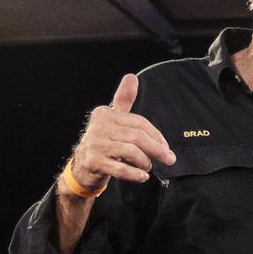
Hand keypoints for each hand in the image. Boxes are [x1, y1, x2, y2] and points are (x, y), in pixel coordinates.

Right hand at [65, 74, 174, 190]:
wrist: (83, 167)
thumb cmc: (104, 142)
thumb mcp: (113, 119)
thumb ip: (123, 99)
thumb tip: (131, 76)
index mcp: (105, 114)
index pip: (140, 123)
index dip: (156, 136)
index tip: (166, 147)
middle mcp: (98, 127)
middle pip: (137, 137)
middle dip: (157, 150)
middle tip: (169, 159)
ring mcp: (94, 144)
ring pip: (132, 152)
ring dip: (145, 162)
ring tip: (147, 167)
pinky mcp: (93, 162)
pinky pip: (120, 168)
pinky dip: (134, 174)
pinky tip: (142, 176)